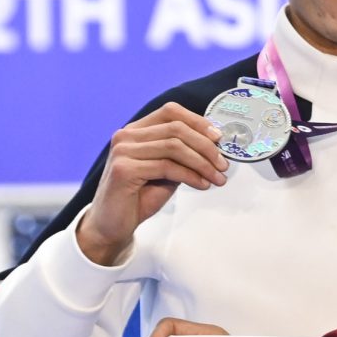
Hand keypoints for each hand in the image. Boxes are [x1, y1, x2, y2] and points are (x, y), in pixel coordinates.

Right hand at [76, 104, 231, 266]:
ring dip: (203, 163)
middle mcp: (126, 136)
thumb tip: (214, 143)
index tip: (219, 138)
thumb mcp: (167, 169)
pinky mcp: (123, 169)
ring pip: (174, 147)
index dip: (198, 121)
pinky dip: (190, 175)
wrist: (113, 224)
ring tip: (218, 178)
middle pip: (176, 129)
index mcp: (136, 130)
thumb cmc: (141, 196)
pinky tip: (202, 185)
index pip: (171, 112)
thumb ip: (183, 153)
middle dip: (206, 146)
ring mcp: (122, 151)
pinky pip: (167, 167)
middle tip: (223, 164)